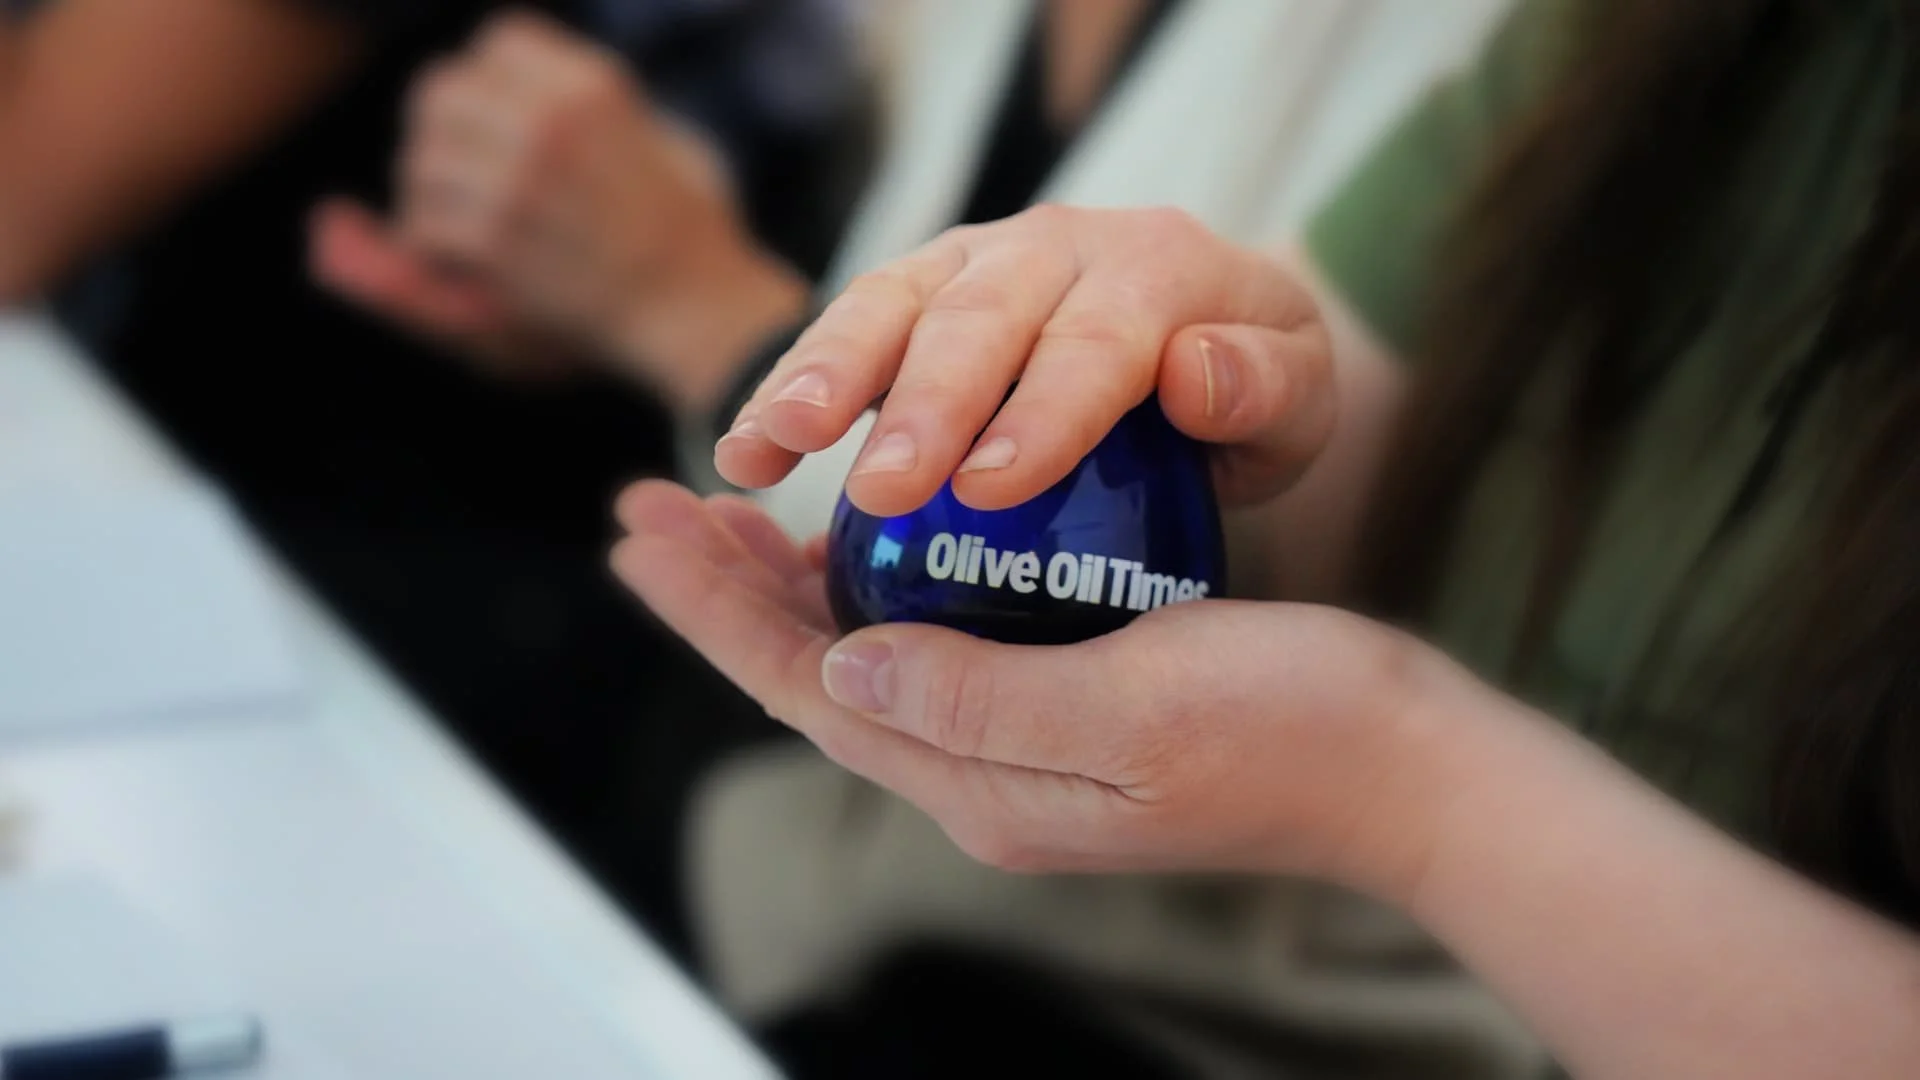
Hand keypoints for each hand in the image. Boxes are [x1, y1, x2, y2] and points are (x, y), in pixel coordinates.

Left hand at [311, 11, 806, 409]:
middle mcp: (553, 117)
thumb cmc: (681, 242)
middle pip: (441, 94)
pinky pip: (423, 226)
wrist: (699, 312)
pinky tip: (486, 272)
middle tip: (481, 190)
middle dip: (447, 141)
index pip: (498, 45)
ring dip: (438, 203)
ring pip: (422, 160)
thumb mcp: (654, 152)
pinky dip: (439, 255)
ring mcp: (521, 174)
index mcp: (595, 86)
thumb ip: (566, 123)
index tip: (520, 138)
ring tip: (489, 238)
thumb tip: (424, 131)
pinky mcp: (498, 236)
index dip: (494, 92)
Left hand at [612, 480, 1469, 898]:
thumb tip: (840, 673)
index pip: (803, 691)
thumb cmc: (1289, 728)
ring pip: (864, 665)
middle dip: (725, 593)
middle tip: (650, 507)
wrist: (1403, 766)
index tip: (642, 525)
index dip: (714, 607)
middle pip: (813, 680)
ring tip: (727, 520)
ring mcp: (1023, 752)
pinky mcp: (1065, 713)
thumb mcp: (1131, 708)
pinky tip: (863, 555)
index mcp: (983, 785)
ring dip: (787, 593)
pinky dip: (875, 596)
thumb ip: (977, 697)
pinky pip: (930, 654)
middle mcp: (984, 778)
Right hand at [717, 205, 1334, 516]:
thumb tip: (1196, 371)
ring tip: (768, 447)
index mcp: (1159, 270)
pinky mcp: (921, 286)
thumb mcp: (1299, 398)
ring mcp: (978, 259)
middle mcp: (1058, 247)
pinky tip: (743, 450)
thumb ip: (1269, 388)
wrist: (1207, 329)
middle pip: (981, 316)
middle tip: (881, 486)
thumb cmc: (1247, 386)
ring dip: (826, 376)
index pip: (1098, 341)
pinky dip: (791, 382)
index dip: (1042, 411)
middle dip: (925, 402)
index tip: (989, 487)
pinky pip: (849, 324)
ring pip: (893, 303)